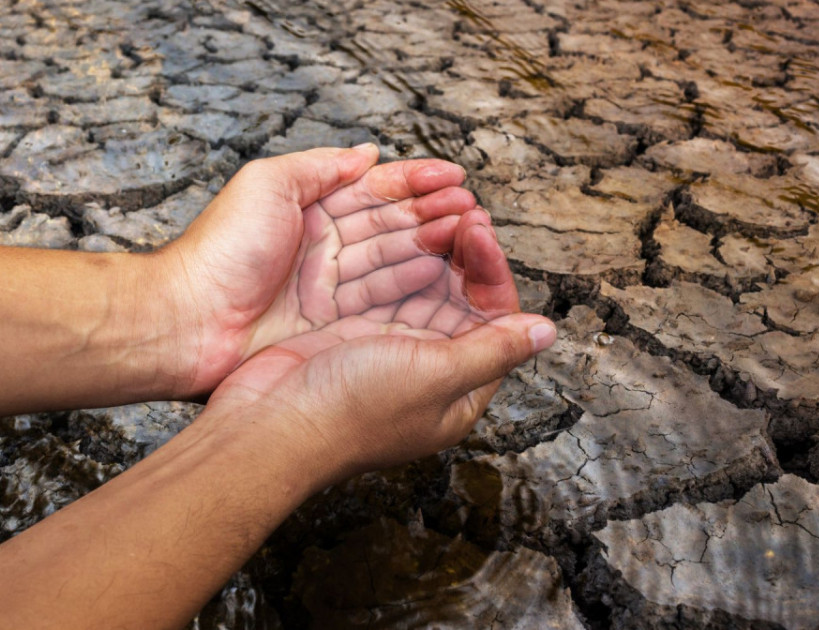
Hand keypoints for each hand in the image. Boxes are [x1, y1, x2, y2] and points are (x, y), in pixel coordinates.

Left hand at [152, 145, 481, 395]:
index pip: (372, 189)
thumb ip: (319, 167)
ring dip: (431, 246)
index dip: (414, 182)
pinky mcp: (331, 325)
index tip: (453, 177)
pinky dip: (414, 286)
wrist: (186, 322)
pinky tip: (443, 274)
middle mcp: (322, 246)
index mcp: (307, 207)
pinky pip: (381, 300)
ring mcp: (329, 287)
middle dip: (433, 213)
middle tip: (471, 208)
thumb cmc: (217, 252)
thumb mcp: (266, 185)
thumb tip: (367, 153)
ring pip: (392, 260)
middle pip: (389, 224)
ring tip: (469, 236)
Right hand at [202, 217, 557, 481]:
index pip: (495, 318)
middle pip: (462, 298)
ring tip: (438, 212)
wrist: (270, 423)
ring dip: (435, 250)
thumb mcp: (436, 377)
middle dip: (467, 255)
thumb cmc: (352, 411)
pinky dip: (397, 259)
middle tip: (463, 211)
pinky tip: (399, 231)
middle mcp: (431, 369)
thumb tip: (547, 331)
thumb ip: (492, 351)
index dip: (492, 271)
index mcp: (460, 389)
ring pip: (425, 287)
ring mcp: (391, 350)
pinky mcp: (355, 333)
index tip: (480, 231)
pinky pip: (388, 287)